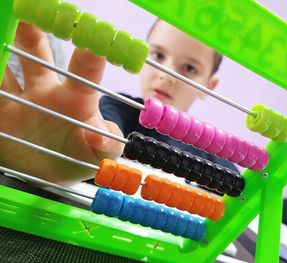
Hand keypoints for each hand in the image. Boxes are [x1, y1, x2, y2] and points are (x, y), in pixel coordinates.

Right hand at [0, 23, 123, 184]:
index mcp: (76, 99)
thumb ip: (105, 146)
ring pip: (4, 69)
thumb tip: (100, 135)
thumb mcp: (96, 156)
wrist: (51, 171)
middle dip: (32, 34)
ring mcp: (20, 100)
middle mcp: (47, 91)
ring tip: (0, 25)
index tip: (95, 35)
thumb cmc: (79, 157)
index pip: (85, 70)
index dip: (90, 53)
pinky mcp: (0, 113)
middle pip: (37, 56)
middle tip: (28, 10)